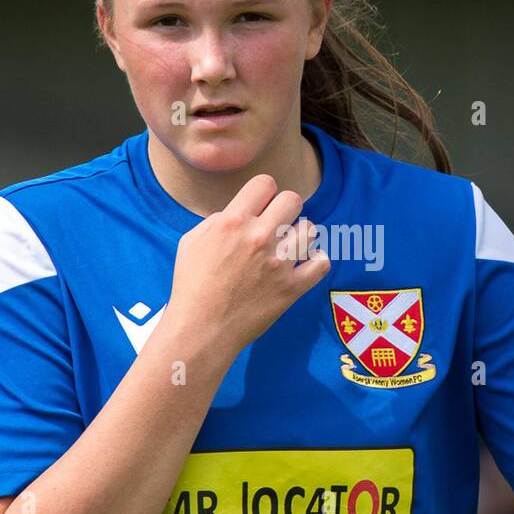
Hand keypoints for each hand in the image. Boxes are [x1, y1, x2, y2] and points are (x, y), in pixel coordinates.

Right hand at [163, 174, 329, 352]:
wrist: (201, 329)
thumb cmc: (191, 287)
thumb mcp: (191, 242)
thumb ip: (217, 220)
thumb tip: (238, 212)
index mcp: (233, 222)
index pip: (265, 183)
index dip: (264, 192)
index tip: (262, 205)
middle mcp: (259, 237)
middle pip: (292, 200)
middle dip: (285, 209)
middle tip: (277, 225)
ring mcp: (278, 263)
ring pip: (309, 229)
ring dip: (300, 235)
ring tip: (289, 246)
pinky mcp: (291, 288)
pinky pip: (321, 264)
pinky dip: (317, 262)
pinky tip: (306, 263)